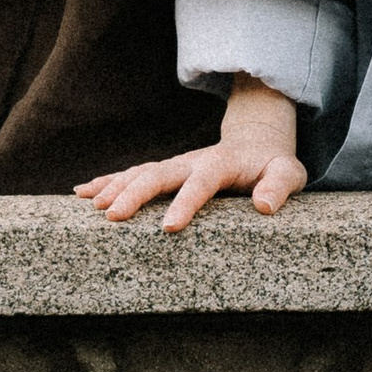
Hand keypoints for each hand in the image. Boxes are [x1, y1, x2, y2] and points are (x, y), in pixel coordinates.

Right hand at [74, 80, 308, 232]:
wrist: (258, 142)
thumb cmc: (274, 165)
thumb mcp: (289, 173)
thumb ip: (279, 186)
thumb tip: (265, 207)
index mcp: (221, 164)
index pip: (201, 183)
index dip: (185, 203)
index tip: (169, 228)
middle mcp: (192, 161)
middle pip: (159, 173)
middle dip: (134, 193)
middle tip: (112, 216)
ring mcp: (176, 165)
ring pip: (140, 172)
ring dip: (115, 186)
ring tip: (90, 204)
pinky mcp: (166, 171)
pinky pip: (133, 174)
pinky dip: (108, 181)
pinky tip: (82, 193)